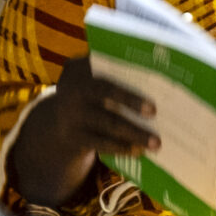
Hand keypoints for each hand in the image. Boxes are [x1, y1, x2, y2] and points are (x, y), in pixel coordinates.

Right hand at [6, 52, 158, 208]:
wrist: (59, 122)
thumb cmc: (90, 96)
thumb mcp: (93, 81)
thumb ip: (115, 74)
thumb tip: (156, 79)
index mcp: (81, 69)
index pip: (105, 64)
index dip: (124, 65)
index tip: (149, 75)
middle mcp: (74, 89)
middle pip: (106, 92)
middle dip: (131, 100)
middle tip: (155, 110)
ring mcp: (72, 115)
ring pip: (108, 123)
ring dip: (134, 133)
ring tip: (156, 143)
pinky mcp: (74, 138)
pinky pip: (102, 143)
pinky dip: (122, 147)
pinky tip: (139, 151)